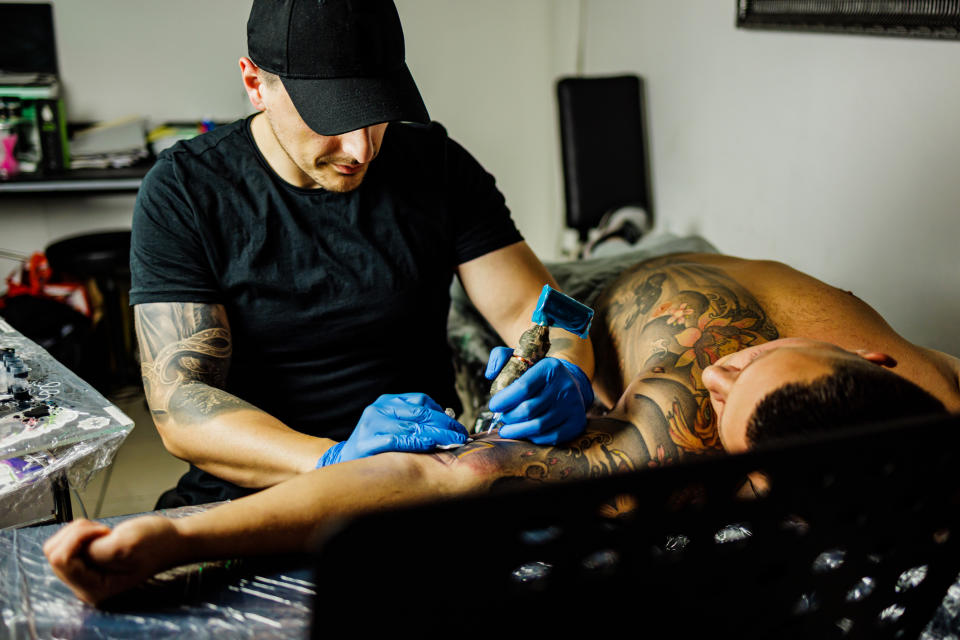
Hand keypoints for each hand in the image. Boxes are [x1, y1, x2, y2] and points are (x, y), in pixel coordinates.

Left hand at [43, 516, 180, 605]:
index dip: (78, 538)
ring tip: (103, 532)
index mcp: (93, 589)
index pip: (61, 560)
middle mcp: (84, 586)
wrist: (172, 541)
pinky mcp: (85, 564)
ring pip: (57, 547)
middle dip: (76, 534)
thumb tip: (71, 549)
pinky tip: (100, 534)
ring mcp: (84, 575)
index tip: (104, 532)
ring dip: (78, 532)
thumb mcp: (125, 544)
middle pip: (54, 553)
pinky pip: (66, 544)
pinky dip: (80, 532)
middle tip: (104, 531)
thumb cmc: (156, 543)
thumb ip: (93, 550)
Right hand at [317, 393, 467, 466]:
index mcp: (387, 401)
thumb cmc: (375, 445)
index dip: (443, 413)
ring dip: (437, 434)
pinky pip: (398, 439)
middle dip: (445, 425)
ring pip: (412, 425)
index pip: (422, 400)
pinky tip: (431, 445)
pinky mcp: (367, 441)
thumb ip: (415, 422)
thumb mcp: (394, 425)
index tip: (457, 426)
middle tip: (461, 436)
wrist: (345, 460)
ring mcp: (372, 424)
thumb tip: (449, 426)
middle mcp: (379, 408)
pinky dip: (417, 442)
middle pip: (420, 413)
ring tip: (452, 442)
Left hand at [486, 349, 593, 444]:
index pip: (523, 387)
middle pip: (528, 409)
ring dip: (516, 431)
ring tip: (506, 429)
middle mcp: (565, 386)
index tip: (494, 406)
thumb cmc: (538, 373)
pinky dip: (532, 438)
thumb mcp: (521, 358)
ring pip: (537, 426)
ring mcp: (573, 406)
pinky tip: (524, 433)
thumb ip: (500, 357)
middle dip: (508, 417)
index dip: (504, 400)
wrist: (570, 384)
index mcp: (550, 367)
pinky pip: (550, 437)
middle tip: (501, 418)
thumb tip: (490, 374)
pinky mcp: (577, 423)